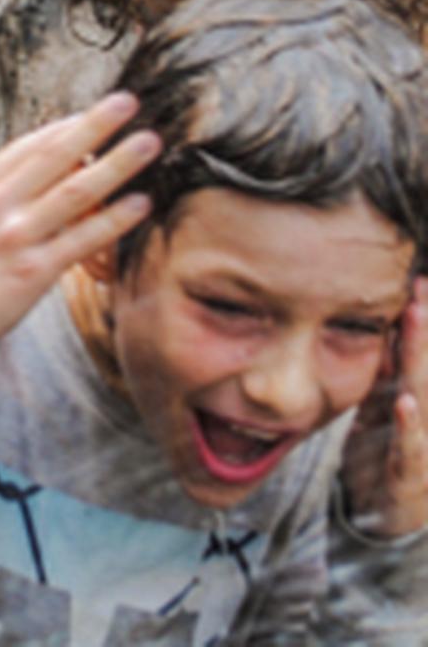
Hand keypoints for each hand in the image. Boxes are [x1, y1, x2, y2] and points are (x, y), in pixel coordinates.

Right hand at [0, 92, 160, 339]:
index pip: (27, 147)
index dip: (61, 128)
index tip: (87, 114)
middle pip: (56, 158)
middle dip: (94, 127)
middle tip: (126, 103)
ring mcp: (19, 238)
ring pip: (76, 193)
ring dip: (116, 165)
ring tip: (147, 144)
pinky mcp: (37, 271)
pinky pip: (82, 240)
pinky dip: (113, 221)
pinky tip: (140, 203)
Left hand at [341, 277, 427, 537]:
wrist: (383, 520)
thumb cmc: (385, 456)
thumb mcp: (379, 408)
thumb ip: (382, 373)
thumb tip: (379, 329)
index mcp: (418, 401)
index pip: (423, 357)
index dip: (423, 323)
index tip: (418, 281)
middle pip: (427, 368)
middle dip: (425, 328)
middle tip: (420, 287)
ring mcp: (425, 447)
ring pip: (425, 396)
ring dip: (419, 357)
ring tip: (415, 318)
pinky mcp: (410, 478)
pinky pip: (410, 449)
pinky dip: (408, 425)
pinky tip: (403, 401)